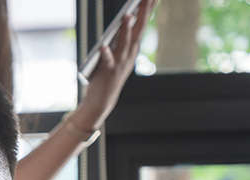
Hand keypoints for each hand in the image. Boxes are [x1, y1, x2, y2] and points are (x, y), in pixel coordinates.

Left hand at [71, 0, 157, 130]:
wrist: (103, 99)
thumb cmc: (108, 74)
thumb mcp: (118, 54)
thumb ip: (121, 39)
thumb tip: (125, 20)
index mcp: (132, 48)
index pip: (141, 25)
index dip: (147, 10)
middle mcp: (129, 54)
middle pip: (138, 30)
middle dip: (143, 13)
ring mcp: (120, 62)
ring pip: (124, 42)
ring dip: (126, 28)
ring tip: (127, 14)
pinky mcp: (108, 70)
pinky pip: (106, 59)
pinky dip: (106, 52)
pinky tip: (103, 45)